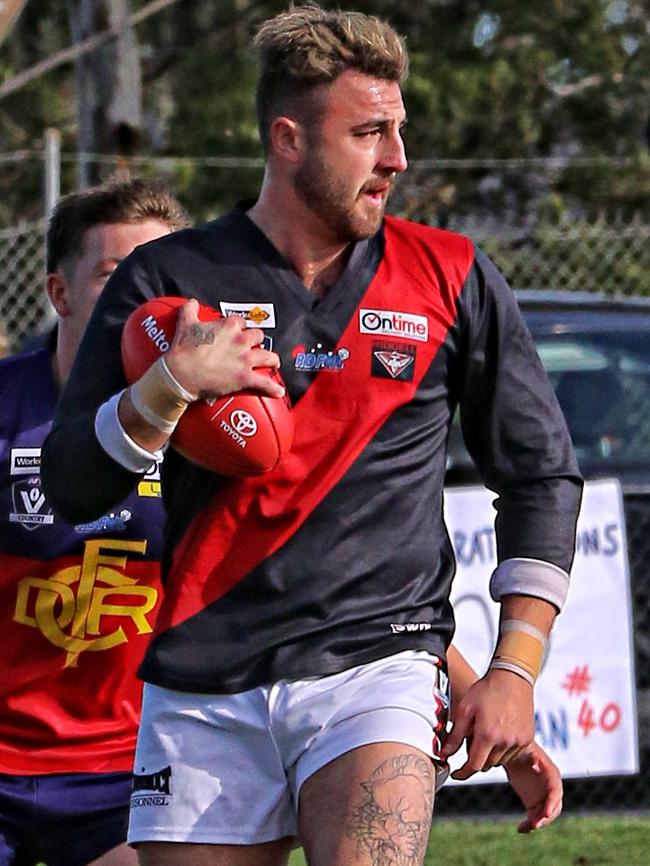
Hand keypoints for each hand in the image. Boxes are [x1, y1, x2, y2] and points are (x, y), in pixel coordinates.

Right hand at [165, 298, 283, 399]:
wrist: (180, 374)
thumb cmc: (183, 350)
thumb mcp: (185, 324)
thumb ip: (190, 310)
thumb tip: (193, 302)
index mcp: (229, 325)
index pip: (242, 321)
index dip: (240, 328)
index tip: (237, 332)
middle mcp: (241, 340)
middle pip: (258, 336)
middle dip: (256, 342)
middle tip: (253, 348)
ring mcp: (245, 359)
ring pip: (268, 356)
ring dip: (271, 360)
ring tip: (272, 363)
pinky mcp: (244, 377)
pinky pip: (264, 383)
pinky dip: (272, 388)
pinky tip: (278, 391)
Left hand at [441, 667, 533, 779]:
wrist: (512, 677)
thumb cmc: (486, 690)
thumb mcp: (465, 709)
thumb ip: (455, 735)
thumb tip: (444, 753)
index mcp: (488, 734)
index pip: (474, 766)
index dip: (463, 773)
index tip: (456, 773)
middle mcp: (505, 741)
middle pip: (486, 764)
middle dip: (476, 757)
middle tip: (472, 738)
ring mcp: (519, 741)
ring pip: (499, 761)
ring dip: (490, 754)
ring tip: (486, 731)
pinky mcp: (527, 739)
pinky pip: (512, 754)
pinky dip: (503, 749)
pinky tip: (498, 731)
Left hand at [504, 741, 562, 832]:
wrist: (513, 756)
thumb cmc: (520, 751)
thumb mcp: (525, 751)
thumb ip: (531, 757)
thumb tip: (534, 761)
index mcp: (552, 775)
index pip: (556, 792)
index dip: (552, 803)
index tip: (546, 814)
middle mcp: (551, 789)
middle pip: (554, 808)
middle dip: (545, 818)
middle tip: (534, 825)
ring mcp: (544, 798)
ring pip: (545, 816)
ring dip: (537, 823)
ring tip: (524, 827)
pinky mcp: (535, 805)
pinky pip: (535, 818)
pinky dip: (529, 825)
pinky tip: (520, 829)